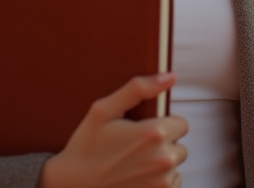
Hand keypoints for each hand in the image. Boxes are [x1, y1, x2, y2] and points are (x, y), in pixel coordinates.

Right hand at [38, 73, 187, 187]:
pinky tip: (138, 177)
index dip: (163, 124)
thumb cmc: (86, 146)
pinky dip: (159, 180)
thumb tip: (169, 77)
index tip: (144, 129)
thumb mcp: (103, 110)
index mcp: (154, 133)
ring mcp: (162, 182)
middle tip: (136, 146)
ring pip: (175, 166)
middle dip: (163, 144)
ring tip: (135, 162)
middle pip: (180, 145)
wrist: (73, 184)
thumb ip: (138, 89)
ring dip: (161, 163)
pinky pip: (172, 184)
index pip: (181, 123)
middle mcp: (163, 159)